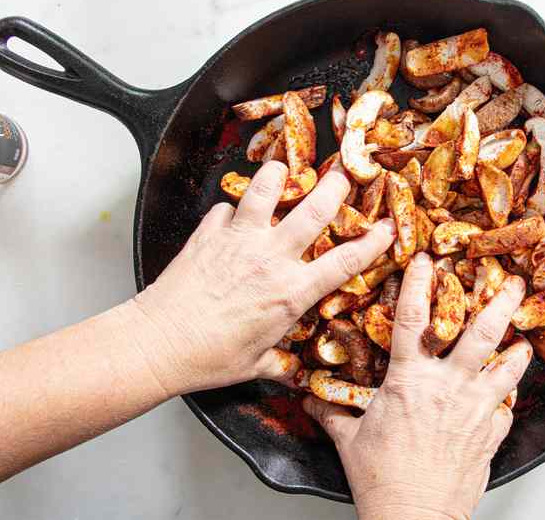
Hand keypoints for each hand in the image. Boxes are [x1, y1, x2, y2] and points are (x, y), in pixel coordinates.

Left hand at [131, 160, 394, 395]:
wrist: (156, 346)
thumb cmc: (208, 360)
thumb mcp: (256, 366)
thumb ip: (281, 364)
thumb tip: (294, 373)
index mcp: (291, 292)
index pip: (346, 260)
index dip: (374, 240)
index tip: (388, 227)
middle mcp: (271, 259)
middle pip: (315, 208)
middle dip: (336, 185)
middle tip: (344, 173)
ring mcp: (239, 241)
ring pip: (266, 190)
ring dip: (278, 176)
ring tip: (284, 171)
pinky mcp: (208, 235)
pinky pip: (223, 210)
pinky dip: (229, 211)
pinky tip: (230, 217)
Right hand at [303, 252, 532, 519]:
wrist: (413, 515)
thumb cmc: (382, 480)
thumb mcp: (350, 440)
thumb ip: (334, 414)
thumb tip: (312, 400)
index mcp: (409, 379)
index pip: (412, 318)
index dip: (419, 283)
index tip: (427, 259)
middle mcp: (448, 385)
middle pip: (481, 330)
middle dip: (500, 301)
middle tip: (513, 282)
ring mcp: (475, 406)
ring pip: (506, 363)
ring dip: (518, 348)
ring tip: (526, 338)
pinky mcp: (491, 431)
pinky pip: (506, 407)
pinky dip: (508, 398)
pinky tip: (510, 393)